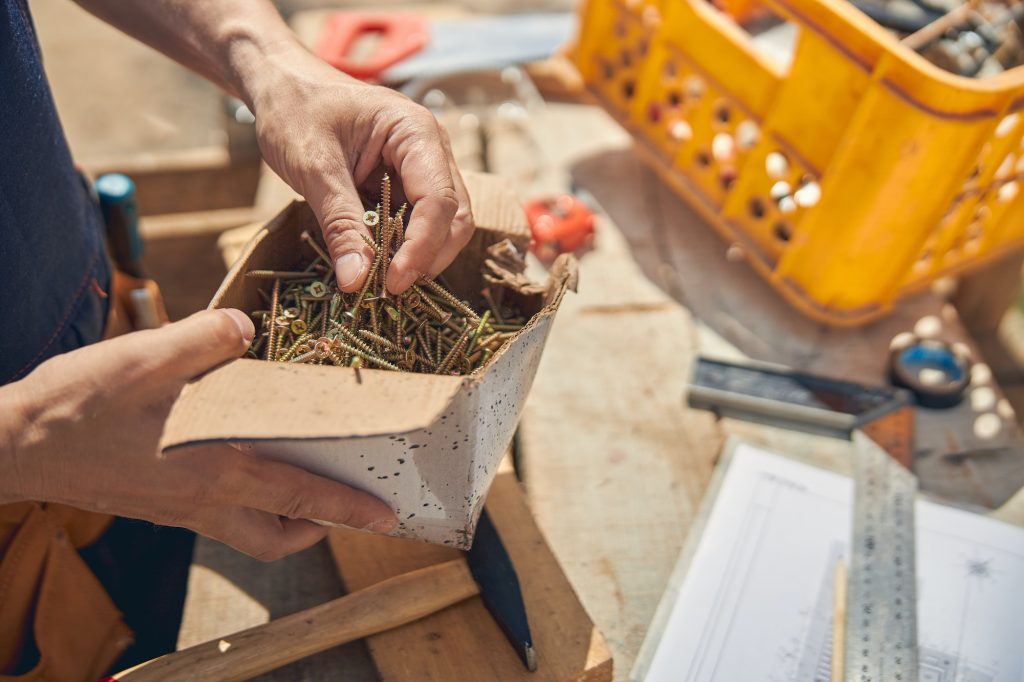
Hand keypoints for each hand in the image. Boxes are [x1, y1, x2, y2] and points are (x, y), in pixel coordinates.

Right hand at [0, 310, 396, 560]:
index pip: (301, 496)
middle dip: (322, 526)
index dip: (349, 506)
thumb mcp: (147, 357)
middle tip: (349, 504)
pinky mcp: (159, 505)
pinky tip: (245, 459)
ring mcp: (179, 511)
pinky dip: (247, 501)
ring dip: (284, 518)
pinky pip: (219, 518)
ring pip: (249, 534)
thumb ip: (208, 338)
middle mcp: (204, 502)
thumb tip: (248, 328)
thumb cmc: (77, 406)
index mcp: (216, 468)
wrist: (12, 445)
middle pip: (278, 536)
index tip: (387, 516)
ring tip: (304, 484)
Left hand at [245, 46, 474, 294]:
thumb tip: (357, 282)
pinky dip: (399, 249)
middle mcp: (431, 151)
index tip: (393, 283)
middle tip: (389, 289)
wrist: (281, 86)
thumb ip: (340, 223)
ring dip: (415, 256)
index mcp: (416, 132)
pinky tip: (374, 264)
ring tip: (379, 280)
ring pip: (440, 226)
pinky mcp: (404, 187)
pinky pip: (414, 225)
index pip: (439, 201)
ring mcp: (421, 170)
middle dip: (427, 257)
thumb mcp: (313, 167)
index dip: (422, 248)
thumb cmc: (296, 110)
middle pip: (453, 218)